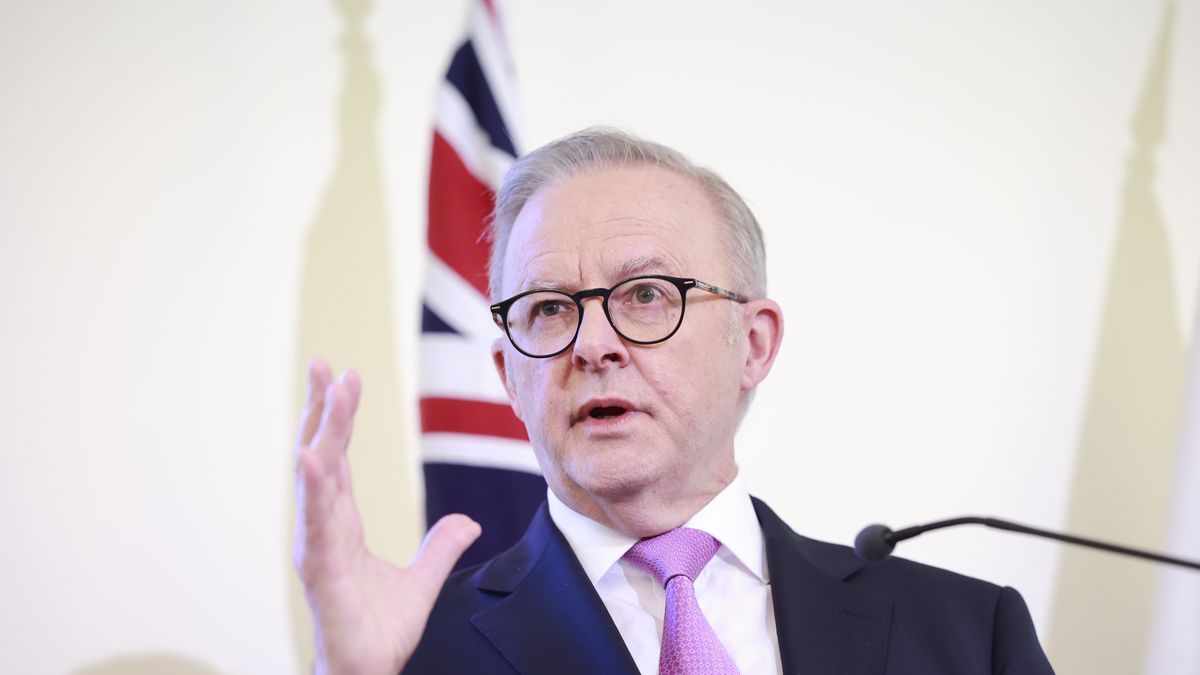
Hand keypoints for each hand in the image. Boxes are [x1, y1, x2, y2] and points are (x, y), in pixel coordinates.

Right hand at [293, 358, 480, 674]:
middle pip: (321, 454)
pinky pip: (314, 521)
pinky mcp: (318, 568)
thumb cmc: (379, 632)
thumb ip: (442, 547)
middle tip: (324, 363)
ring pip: (316, 476)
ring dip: (322, 430)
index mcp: (342, 522)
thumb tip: (468, 522)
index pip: (338, 457)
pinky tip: (309, 455)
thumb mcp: (423, 580)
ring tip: (328, 390)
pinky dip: (311, 487)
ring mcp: (317, 544)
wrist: (368, 673)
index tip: (344, 376)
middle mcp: (323, 526)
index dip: (338, 417)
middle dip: (322, 408)